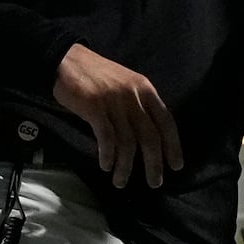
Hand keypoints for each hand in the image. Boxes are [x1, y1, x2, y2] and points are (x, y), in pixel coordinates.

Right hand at [53, 43, 183, 188]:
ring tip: (120, 181)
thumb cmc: (97, 74)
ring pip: (128, 142)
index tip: (176, 166)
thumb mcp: (126, 83)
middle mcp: (133, 95)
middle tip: (154, 183)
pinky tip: (106, 166)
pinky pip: (106, 138)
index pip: (166, 121)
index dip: (173, 145)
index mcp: (145, 88)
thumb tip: (150, 137)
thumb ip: (139, 105)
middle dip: (154, 164)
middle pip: (150, 136)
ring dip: (126, 167)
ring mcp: (114, 101)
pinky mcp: (95, 107)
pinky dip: (108, 155)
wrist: (66, 60)